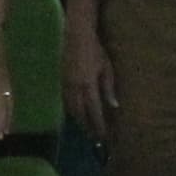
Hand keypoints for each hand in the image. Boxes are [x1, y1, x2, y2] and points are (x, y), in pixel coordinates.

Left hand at [0, 19, 14, 135]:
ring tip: (7, 130)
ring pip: (10, 101)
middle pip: (2, 105)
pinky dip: (11, 106)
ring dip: (9, 116)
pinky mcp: (8, 75)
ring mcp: (5, 78)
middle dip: (2, 121)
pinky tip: (8, 113)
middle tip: (0, 136)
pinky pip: (11, 95)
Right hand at [64, 22, 117, 138]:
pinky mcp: (62, 82)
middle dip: (88, 127)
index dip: (99, 125)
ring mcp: (66, 86)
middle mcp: (75, 89)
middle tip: (96, 138)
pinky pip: (66, 102)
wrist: (76, 37)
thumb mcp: (106, 69)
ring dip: (80, 121)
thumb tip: (114, 106)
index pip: (94, 111)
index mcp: (88, 86)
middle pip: (81, 114)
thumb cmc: (95, 51)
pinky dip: (72, 111)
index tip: (104, 136)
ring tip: (87, 129)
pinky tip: (77, 114)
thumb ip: (109, 88)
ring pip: (72, 109)